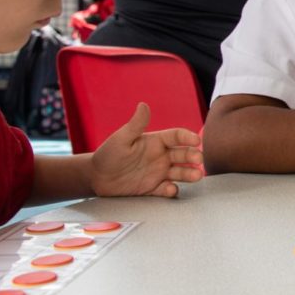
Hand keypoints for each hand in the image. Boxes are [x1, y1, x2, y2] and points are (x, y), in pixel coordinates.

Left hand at [90, 103, 204, 197]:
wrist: (96, 177)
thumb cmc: (108, 154)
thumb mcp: (121, 139)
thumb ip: (136, 125)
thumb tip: (143, 105)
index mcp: (155, 142)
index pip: (176, 136)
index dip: (187, 137)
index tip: (196, 140)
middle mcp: (161, 156)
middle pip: (184, 154)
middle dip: (193, 156)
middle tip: (198, 160)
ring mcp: (159, 172)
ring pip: (180, 172)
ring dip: (190, 174)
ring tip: (197, 176)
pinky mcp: (153, 188)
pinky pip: (166, 189)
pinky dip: (171, 190)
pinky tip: (171, 189)